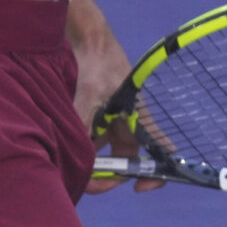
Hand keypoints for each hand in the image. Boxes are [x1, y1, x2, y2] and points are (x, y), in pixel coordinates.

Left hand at [73, 27, 164, 194]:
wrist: (88, 39)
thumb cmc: (99, 65)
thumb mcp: (90, 96)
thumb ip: (84, 125)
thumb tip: (79, 154)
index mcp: (138, 121)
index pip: (159, 152)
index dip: (155, 175)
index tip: (138, 186)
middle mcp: (128, 125)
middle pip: (123, 162)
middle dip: (107, 175)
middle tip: (87, 181)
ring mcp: (111, 121)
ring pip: (104, 152)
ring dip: (90, 159)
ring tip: (71, 162)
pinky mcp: (96, 116)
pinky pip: (90, 138)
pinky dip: (81, 144)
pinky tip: (67, 143)